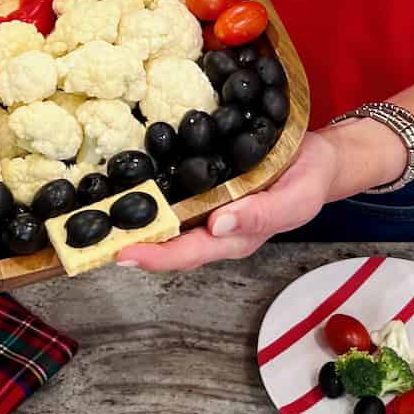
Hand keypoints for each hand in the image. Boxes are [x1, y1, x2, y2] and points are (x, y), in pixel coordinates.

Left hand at [118, 130, 340, 272]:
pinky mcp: (207, 180)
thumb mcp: (295, 199)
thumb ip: (262, 215)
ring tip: (98, 211)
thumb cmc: (309, 182)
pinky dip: (151, 186)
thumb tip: (220, 224)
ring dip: (135, 217)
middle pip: (168, 240)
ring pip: (167, 216)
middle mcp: (215, 225)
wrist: (320, 157)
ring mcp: (209, 203)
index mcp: (234, 237)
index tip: (125, 253)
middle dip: (132, 241)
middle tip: (93, 237)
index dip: (156, 257)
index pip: (190, 253)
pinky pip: (175, 187)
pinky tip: (128, 174)